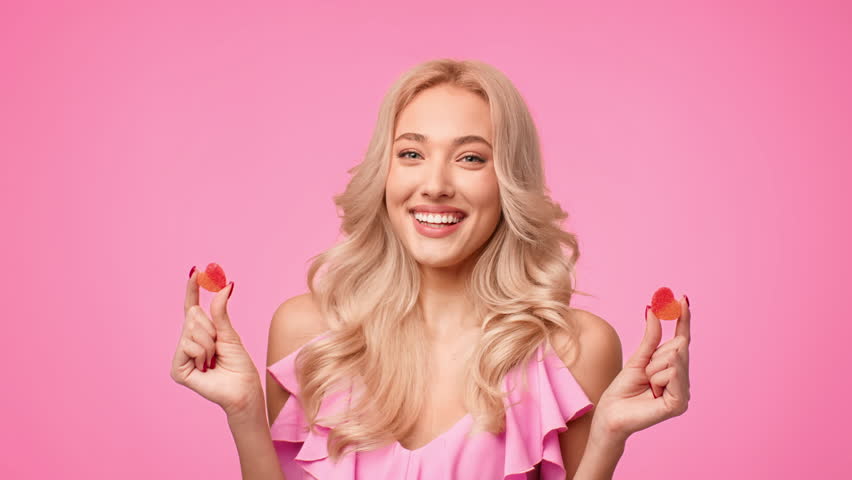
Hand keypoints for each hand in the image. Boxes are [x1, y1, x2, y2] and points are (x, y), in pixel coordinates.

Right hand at [170, 269, 262, 417]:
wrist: (243, 388)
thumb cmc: (239, 365)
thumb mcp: (230, 334)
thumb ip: (221, 312)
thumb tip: (226, 285)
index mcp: (201, 333)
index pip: (192, 307)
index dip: (192, 289)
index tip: (195, 270)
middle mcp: (188, 342)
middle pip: (192, 317)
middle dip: (211, 329)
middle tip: (218, 348)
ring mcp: (181, 356)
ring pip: (191, 331)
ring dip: (209, 344)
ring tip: (214, 360)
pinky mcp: (177, 369)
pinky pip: (187, 346)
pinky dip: (202, 354)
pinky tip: (206, 368)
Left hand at [591, 296, 690, 442]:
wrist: (610, 413)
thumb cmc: (622, 389)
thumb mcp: (638, 357)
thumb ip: (651, 336)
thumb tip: (654, 309)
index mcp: (673, 368)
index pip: (682, 339)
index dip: (683, 319)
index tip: (682, 298)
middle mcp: (683, 379)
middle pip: (679, 346)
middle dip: (655, 356)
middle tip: (645, 373)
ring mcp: (684, 392)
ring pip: (674, 358)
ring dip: (653, 369)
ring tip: (647, 386)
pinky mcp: (680, 403)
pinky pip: (673, 374)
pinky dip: (657, 379)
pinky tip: (653, 393)